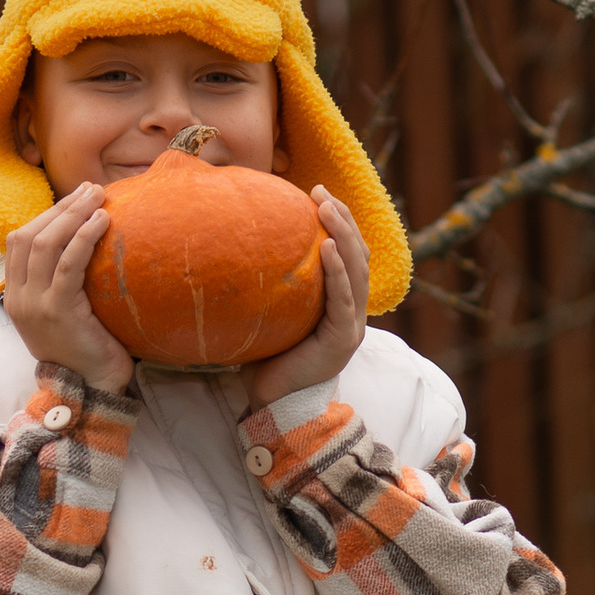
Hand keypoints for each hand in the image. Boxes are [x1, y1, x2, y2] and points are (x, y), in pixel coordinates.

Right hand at [0, 180, 132, 395]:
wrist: (91, 388)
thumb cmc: (86, 348)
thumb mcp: (64, 310)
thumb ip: (61, 281)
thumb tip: (83, 241)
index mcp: (15, 296)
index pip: (19, 240)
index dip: (46, 214)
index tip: (76, 198)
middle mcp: (19, 298)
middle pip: (30, 235)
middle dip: (61, 207)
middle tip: (91, 189)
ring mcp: (35, 305)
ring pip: (46, 244)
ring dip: (73, 214)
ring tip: (98, 196)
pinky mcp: (58, 311)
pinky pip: (68, 264)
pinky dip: (84, 237)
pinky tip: (102, 221)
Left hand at [242, 193, 370, 414]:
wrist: (269, 403)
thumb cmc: (264, 358)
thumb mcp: (270, 312)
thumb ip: (271, 284)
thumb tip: (237, 244)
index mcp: (340, 305)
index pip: (348, 255)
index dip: (340, 222)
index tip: (318, 193)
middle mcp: (352, 313)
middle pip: (357, 256)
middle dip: (343, 219)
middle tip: (322, 191)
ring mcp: (352, 327)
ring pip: (356, 272)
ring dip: (343, 235)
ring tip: (327, 208)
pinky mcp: (343, 341)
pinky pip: (344, 300)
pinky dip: (337, 271)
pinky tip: (326, 247)